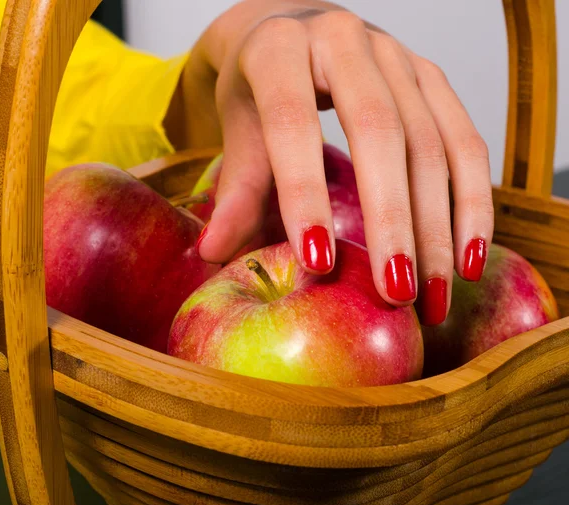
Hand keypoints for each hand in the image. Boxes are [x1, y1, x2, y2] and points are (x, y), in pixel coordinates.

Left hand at [166, 0, 493, 325]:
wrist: (297, 25)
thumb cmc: (262, 83)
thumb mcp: (239, 126)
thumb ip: (236, 187)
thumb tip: (214, 253)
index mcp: (281, 47)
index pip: (292, 121)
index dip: (305, 194)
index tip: (318, 262)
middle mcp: (345, 40)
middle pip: (380, 133)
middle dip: (391, 222)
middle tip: (394, 292)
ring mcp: (398, 56)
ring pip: (432, 144)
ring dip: (438, 228)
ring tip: (433, 295)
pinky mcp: (432, 77)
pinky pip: (465, 143)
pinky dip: (472, 204)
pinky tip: (468, 257)